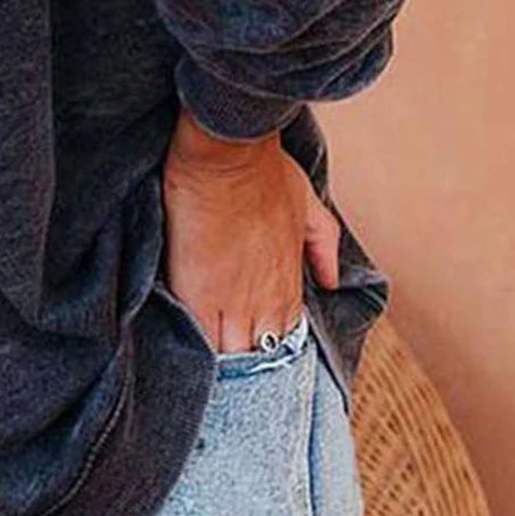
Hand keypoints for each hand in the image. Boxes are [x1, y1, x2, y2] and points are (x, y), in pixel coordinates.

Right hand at [161, 107, 342, 352]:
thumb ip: (322, 243)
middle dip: (243, 359)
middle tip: (225, 355)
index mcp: (289, 286)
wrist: (226, 153)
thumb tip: (329, 279)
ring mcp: (232, 305)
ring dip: (219, 359)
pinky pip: (198, 341)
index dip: (269, 346)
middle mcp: (266, 304)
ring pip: (229, 357)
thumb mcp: (306, 203)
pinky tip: (185, 352)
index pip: (285, 339)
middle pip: (257, 357)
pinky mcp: (196, 297)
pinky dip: (194, 350)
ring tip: (202, 362)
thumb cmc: (263, 170)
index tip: (254, 345)